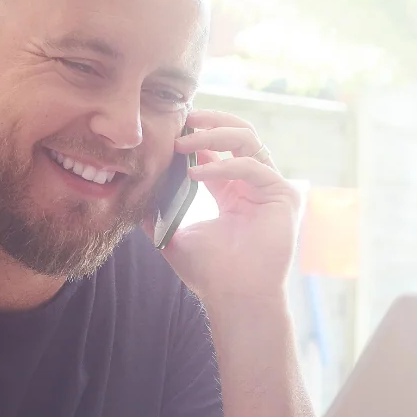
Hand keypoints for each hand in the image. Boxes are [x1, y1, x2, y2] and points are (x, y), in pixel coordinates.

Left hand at [157, 111, 299, 307]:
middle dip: (209, 121)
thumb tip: (133, 197)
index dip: (194, 135)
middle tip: (182, 119)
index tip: (169, 128)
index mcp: (232, 192)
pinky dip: (222, 164)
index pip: (216, 149)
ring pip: (247, 139)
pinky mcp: (283, 195)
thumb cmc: (209, 274)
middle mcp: (253, 185)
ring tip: (184, 143)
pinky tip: (195, 173)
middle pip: (238, 133)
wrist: (234, 297)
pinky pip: (251, 165)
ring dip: (213, 134)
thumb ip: (158, 214)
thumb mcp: (173, 237)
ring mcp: (271, 188)